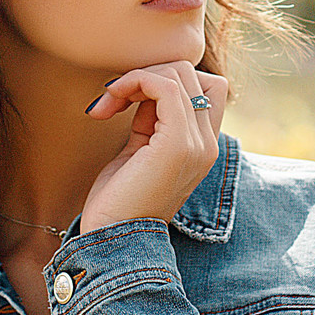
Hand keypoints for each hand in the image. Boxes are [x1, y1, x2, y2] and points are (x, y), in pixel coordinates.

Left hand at [78, 61, 229, 230]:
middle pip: (192, 73)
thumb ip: (151, 120)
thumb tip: (145, 87)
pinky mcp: (178, 145)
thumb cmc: (118, 199)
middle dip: (146, 74)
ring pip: (178, 73)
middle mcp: (207, 144)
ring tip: (107, 102)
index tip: (127, 100)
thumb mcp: (140, 150)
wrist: (113, 241)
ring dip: (136, 77)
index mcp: (202, 146)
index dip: (165, 80)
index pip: (205, 86)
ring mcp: (197, 144)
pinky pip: (165, 87)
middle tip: (111, 98)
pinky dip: (135, 81)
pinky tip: (110, 100)